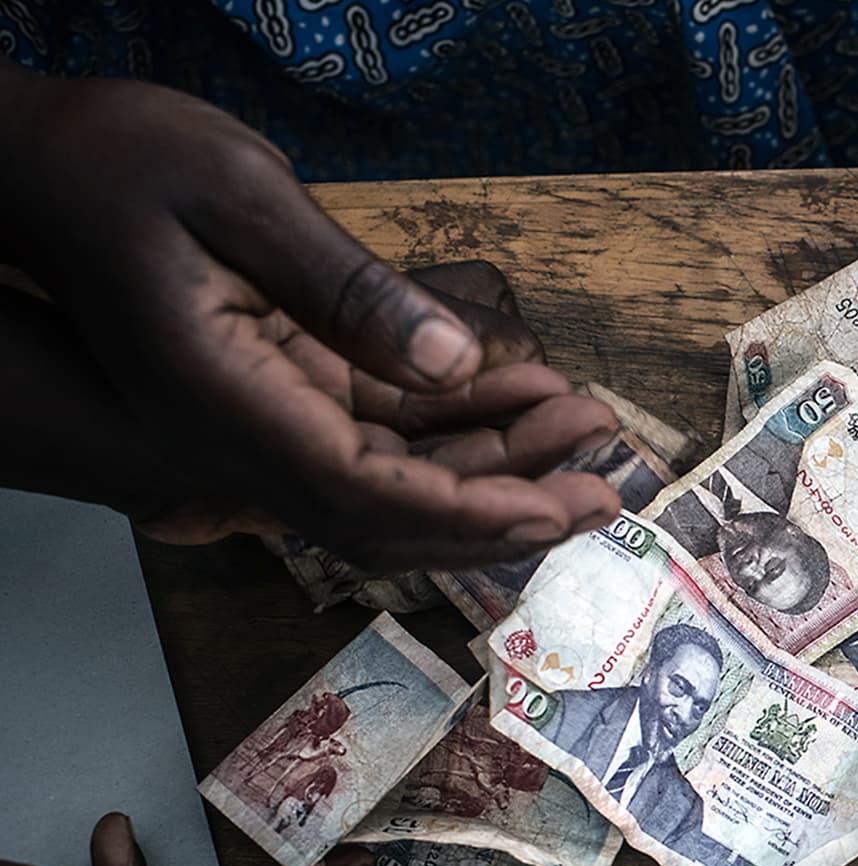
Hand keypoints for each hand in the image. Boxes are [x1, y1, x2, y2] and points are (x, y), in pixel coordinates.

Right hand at [0, 70, 618, 569]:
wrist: (32, 169)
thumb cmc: (111, 162)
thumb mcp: (234, 194)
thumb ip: (345, 288)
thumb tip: (452, 359)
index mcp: (228, 403)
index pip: (367, 495)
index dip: (471, 513)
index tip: (559, 507)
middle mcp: (244, 437)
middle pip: (392, 515)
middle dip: (506, 512)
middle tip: (603, 489)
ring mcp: (261, 422)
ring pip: (395, 479)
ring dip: (495, 464)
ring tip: (585, 426)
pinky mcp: (278, 393)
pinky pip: (379, 433)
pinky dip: (456, 422)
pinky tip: (525, 390)